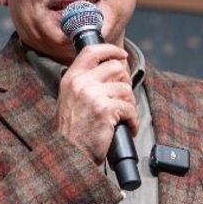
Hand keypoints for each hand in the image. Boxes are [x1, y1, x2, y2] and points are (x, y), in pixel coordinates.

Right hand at [56, 43, 135, 163]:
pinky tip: (127, 127)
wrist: (69, 153)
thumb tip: (111, 70)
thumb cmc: (73, 131)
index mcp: (71, 79)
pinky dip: (133, 120)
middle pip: (115, 68)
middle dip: (125, 82)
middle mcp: (80, 83)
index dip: (111, 50)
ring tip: (124, 117)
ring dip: (130, 104)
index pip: (92, 51)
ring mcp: (93, 95)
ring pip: (125, 89)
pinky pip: (129, 108)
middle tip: (125, 98)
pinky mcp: (105, 109)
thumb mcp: (70, 100)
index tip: (122, 55)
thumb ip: (84, 83)